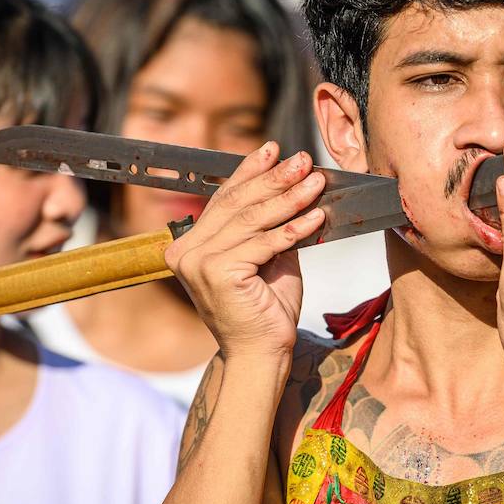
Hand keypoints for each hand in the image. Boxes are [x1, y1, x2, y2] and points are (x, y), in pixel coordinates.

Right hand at [164, 142, 325, 361]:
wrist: (263, 353)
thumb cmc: (267, 308)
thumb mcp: (269, 257)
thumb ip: (270, 225)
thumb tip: (293, 183)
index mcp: (190, 245)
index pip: (224, 199)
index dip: (250, 171)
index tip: (274, 150)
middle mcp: (187, 251)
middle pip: (237, 204)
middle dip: (274, 179)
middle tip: (302, 160)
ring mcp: (198, 263)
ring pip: (252, 221)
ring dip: (289, 198)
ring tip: (315, 182)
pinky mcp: (218, 273)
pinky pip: (264, 244)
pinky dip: (294, 229)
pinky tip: (317, 218)